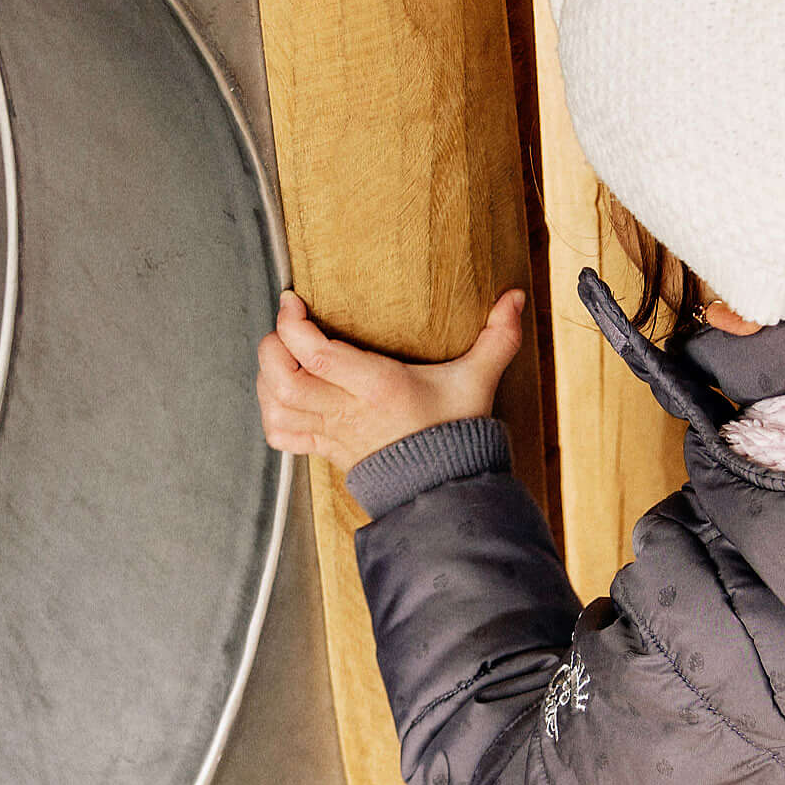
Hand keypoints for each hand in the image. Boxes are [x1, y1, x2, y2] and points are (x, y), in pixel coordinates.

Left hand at [256, 287, 525, 472]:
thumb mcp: (478, 380)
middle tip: (286, 325)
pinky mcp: (325, 448)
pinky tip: (279, 391)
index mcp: (378, 387)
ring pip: (276, 405)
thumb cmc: (455, 430)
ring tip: (281, 352)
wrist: (444, 489)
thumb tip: (516, 296)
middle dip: (273, 346)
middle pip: (284, 380)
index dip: (293, 325)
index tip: (293, 302)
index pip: (317, 355)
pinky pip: (280, 434)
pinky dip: (269, 411)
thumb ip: (498, 337)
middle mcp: (347, 410)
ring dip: (267, 375)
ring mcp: (332, 433)